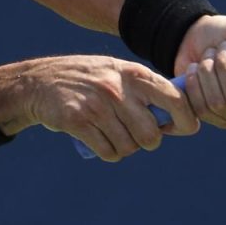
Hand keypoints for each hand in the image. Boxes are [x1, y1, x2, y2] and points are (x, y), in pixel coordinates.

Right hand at [0, 56, 199, 161]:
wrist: (40, 82)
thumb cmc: (89, 79)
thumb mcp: (118, 71)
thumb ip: (146, 89)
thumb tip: (181, 118)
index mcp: (134, 73)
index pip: (176, 99)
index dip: (185, 120)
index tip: (181, 128)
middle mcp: (118, 88)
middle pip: (152, 135)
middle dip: (147, 141)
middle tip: (135, 134)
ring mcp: (98, 105)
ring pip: (130, 147)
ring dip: (124, 147)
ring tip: (113, 134)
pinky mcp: (78, 121)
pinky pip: (109, 152)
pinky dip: (108, 153)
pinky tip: (99, 140)